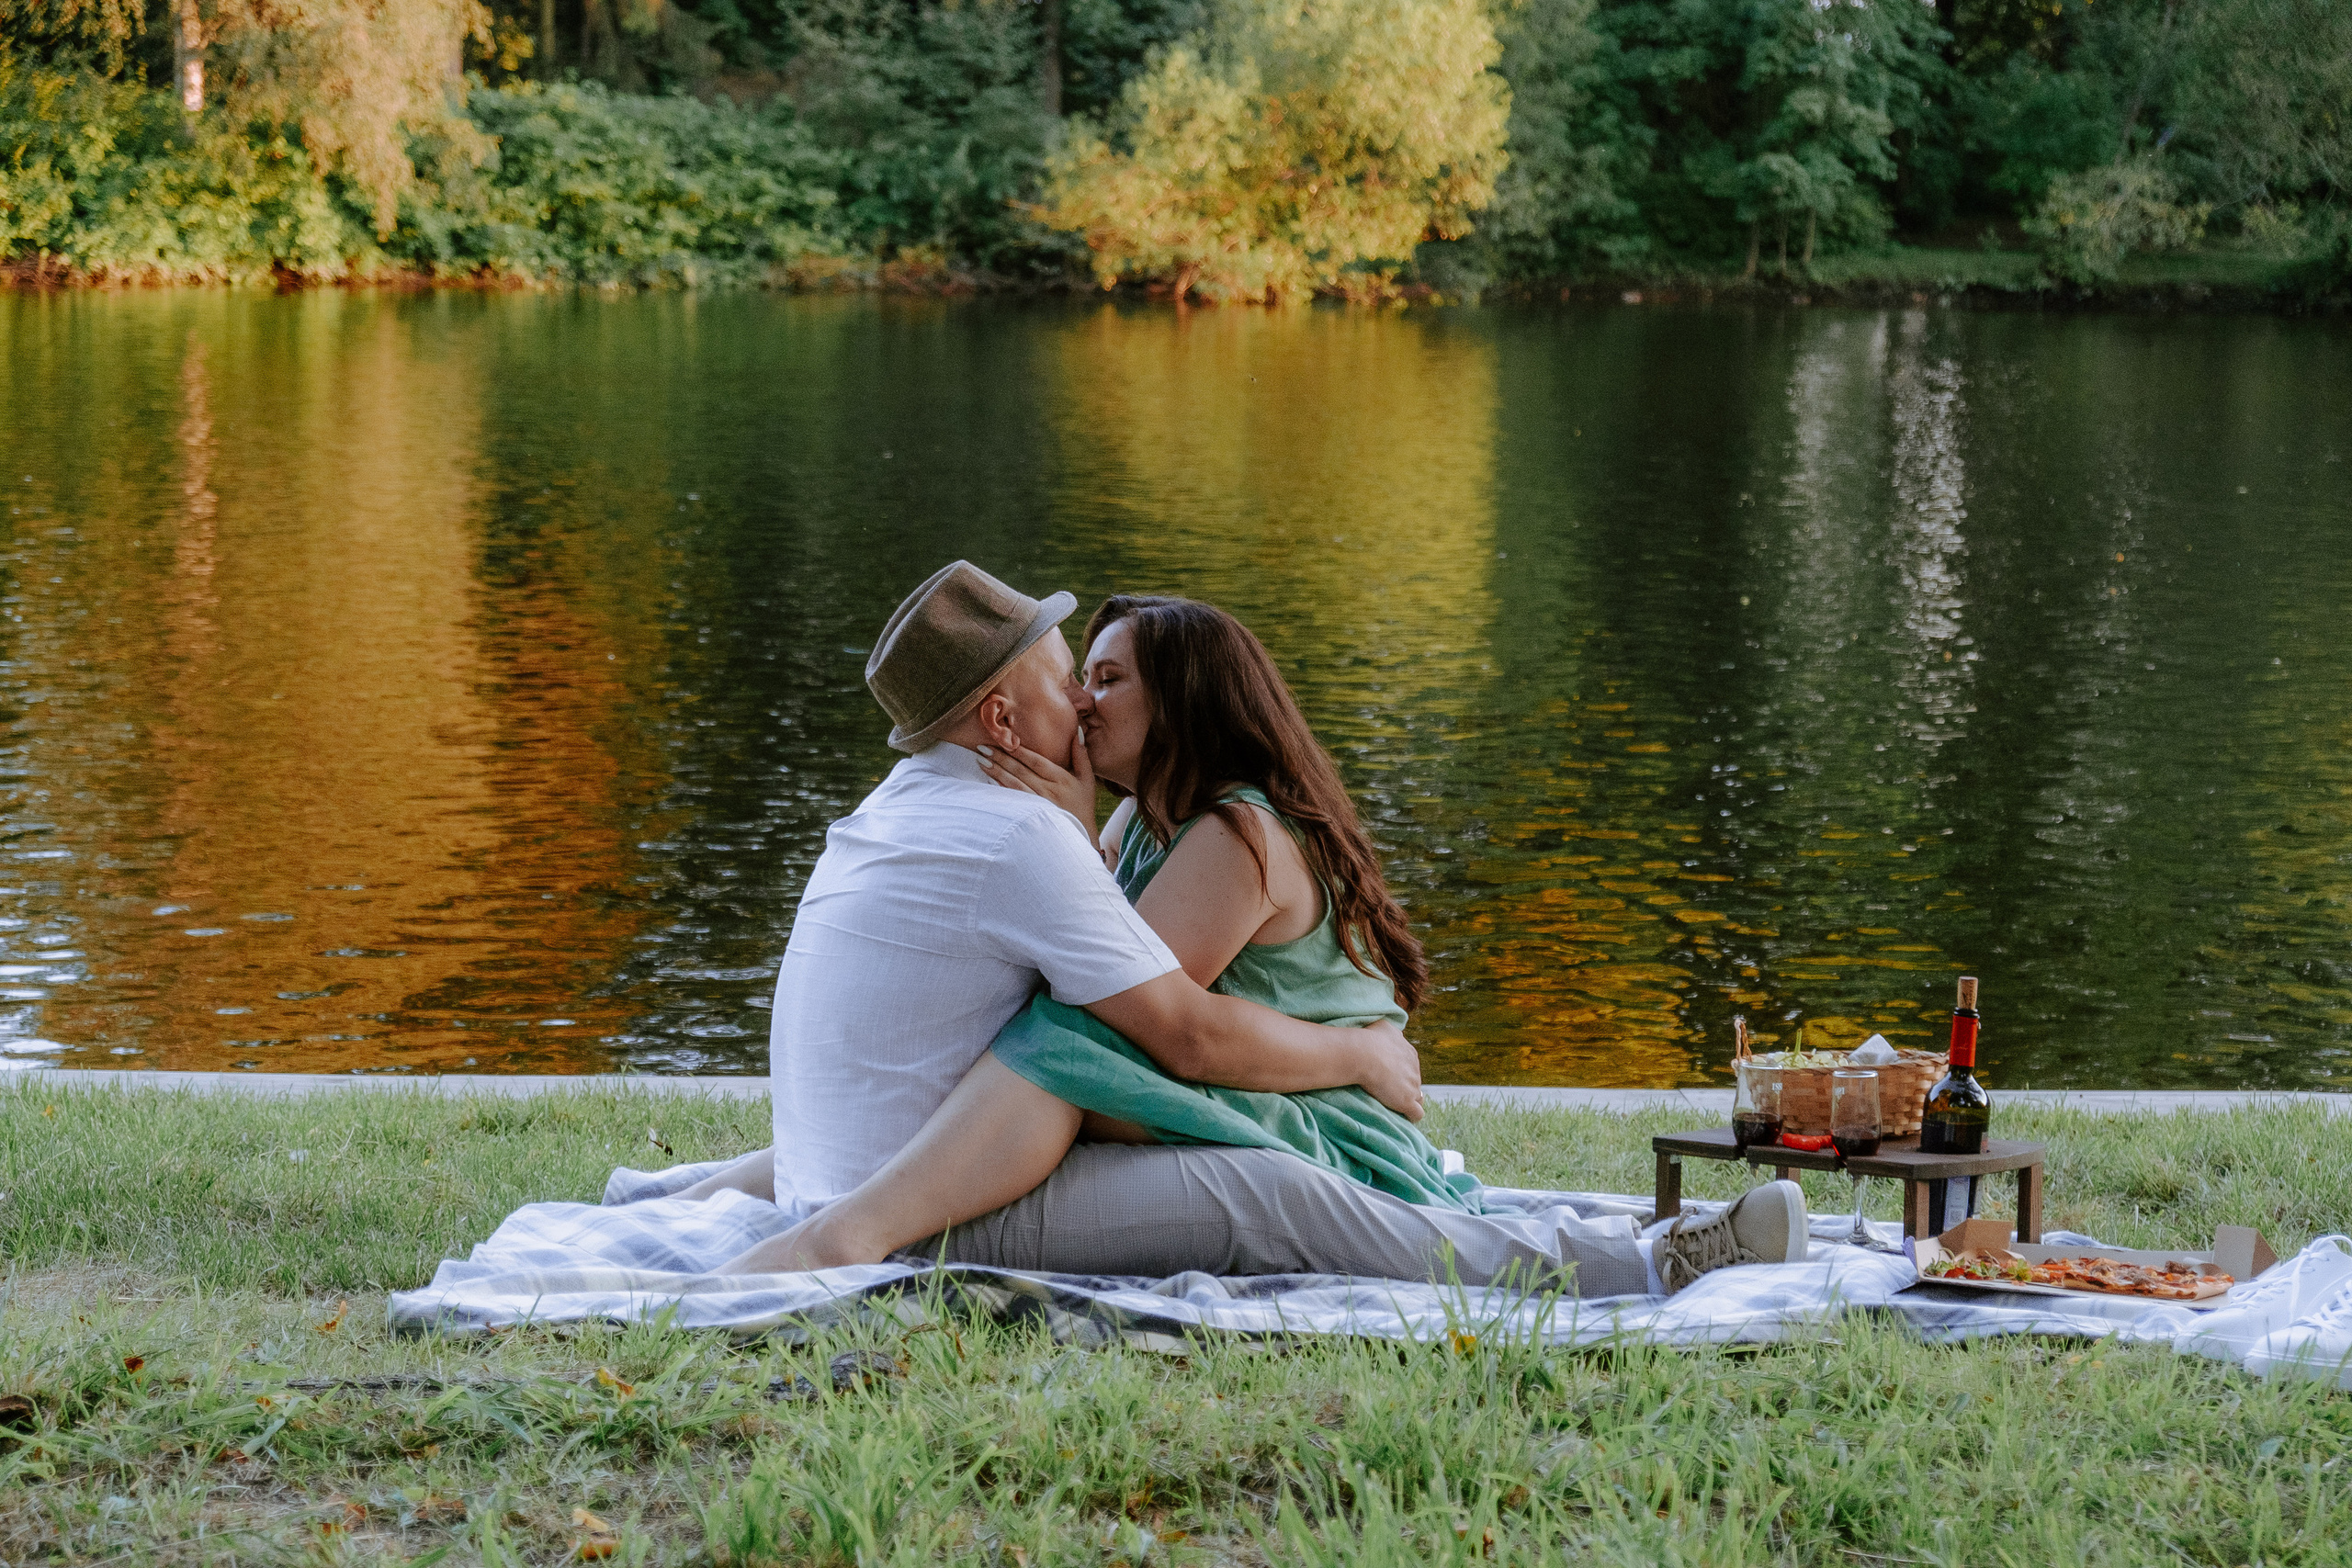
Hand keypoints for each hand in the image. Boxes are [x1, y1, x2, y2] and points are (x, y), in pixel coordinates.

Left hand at [976, 729, 1095, 831]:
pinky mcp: (1031, 816)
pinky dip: (1000, 790)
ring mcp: (1039, 805)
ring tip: (980, 761)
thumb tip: (1076, 730)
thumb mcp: (1087, 779)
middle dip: (1001, 758)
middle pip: (1021, 771)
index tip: (1005, 740)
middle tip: (982, 747)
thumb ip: (1081, 755)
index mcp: (1062, 779)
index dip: (1020, 751)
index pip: (1037, 761)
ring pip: (1014, 785)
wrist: (1080, 835)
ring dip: (996, 772)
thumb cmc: (1083, 805)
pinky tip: (987, 782)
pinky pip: (1013, 801)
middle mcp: (1049, 791)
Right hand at [1354, 1020, 1425, 1121]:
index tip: (1389, 1076)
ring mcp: (1413, 1086)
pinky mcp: (1406, 1102)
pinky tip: (1404, 1117)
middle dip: (1404, 1086)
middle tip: (1387, 1090)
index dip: (1401, 1073)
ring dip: (1409, 1101)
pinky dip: (1411, 1116)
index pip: (1410, 1067)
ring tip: (1396, 1105)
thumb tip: (1395, 1035)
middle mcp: (1415, 1069)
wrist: (1364, 1054)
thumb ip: (1393, 1034)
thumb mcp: (1385, 1027)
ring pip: (1418, 1097)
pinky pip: (1417, 1114)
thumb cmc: (1370, 1039)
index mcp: (1410, 1054)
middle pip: (1414, 1082)